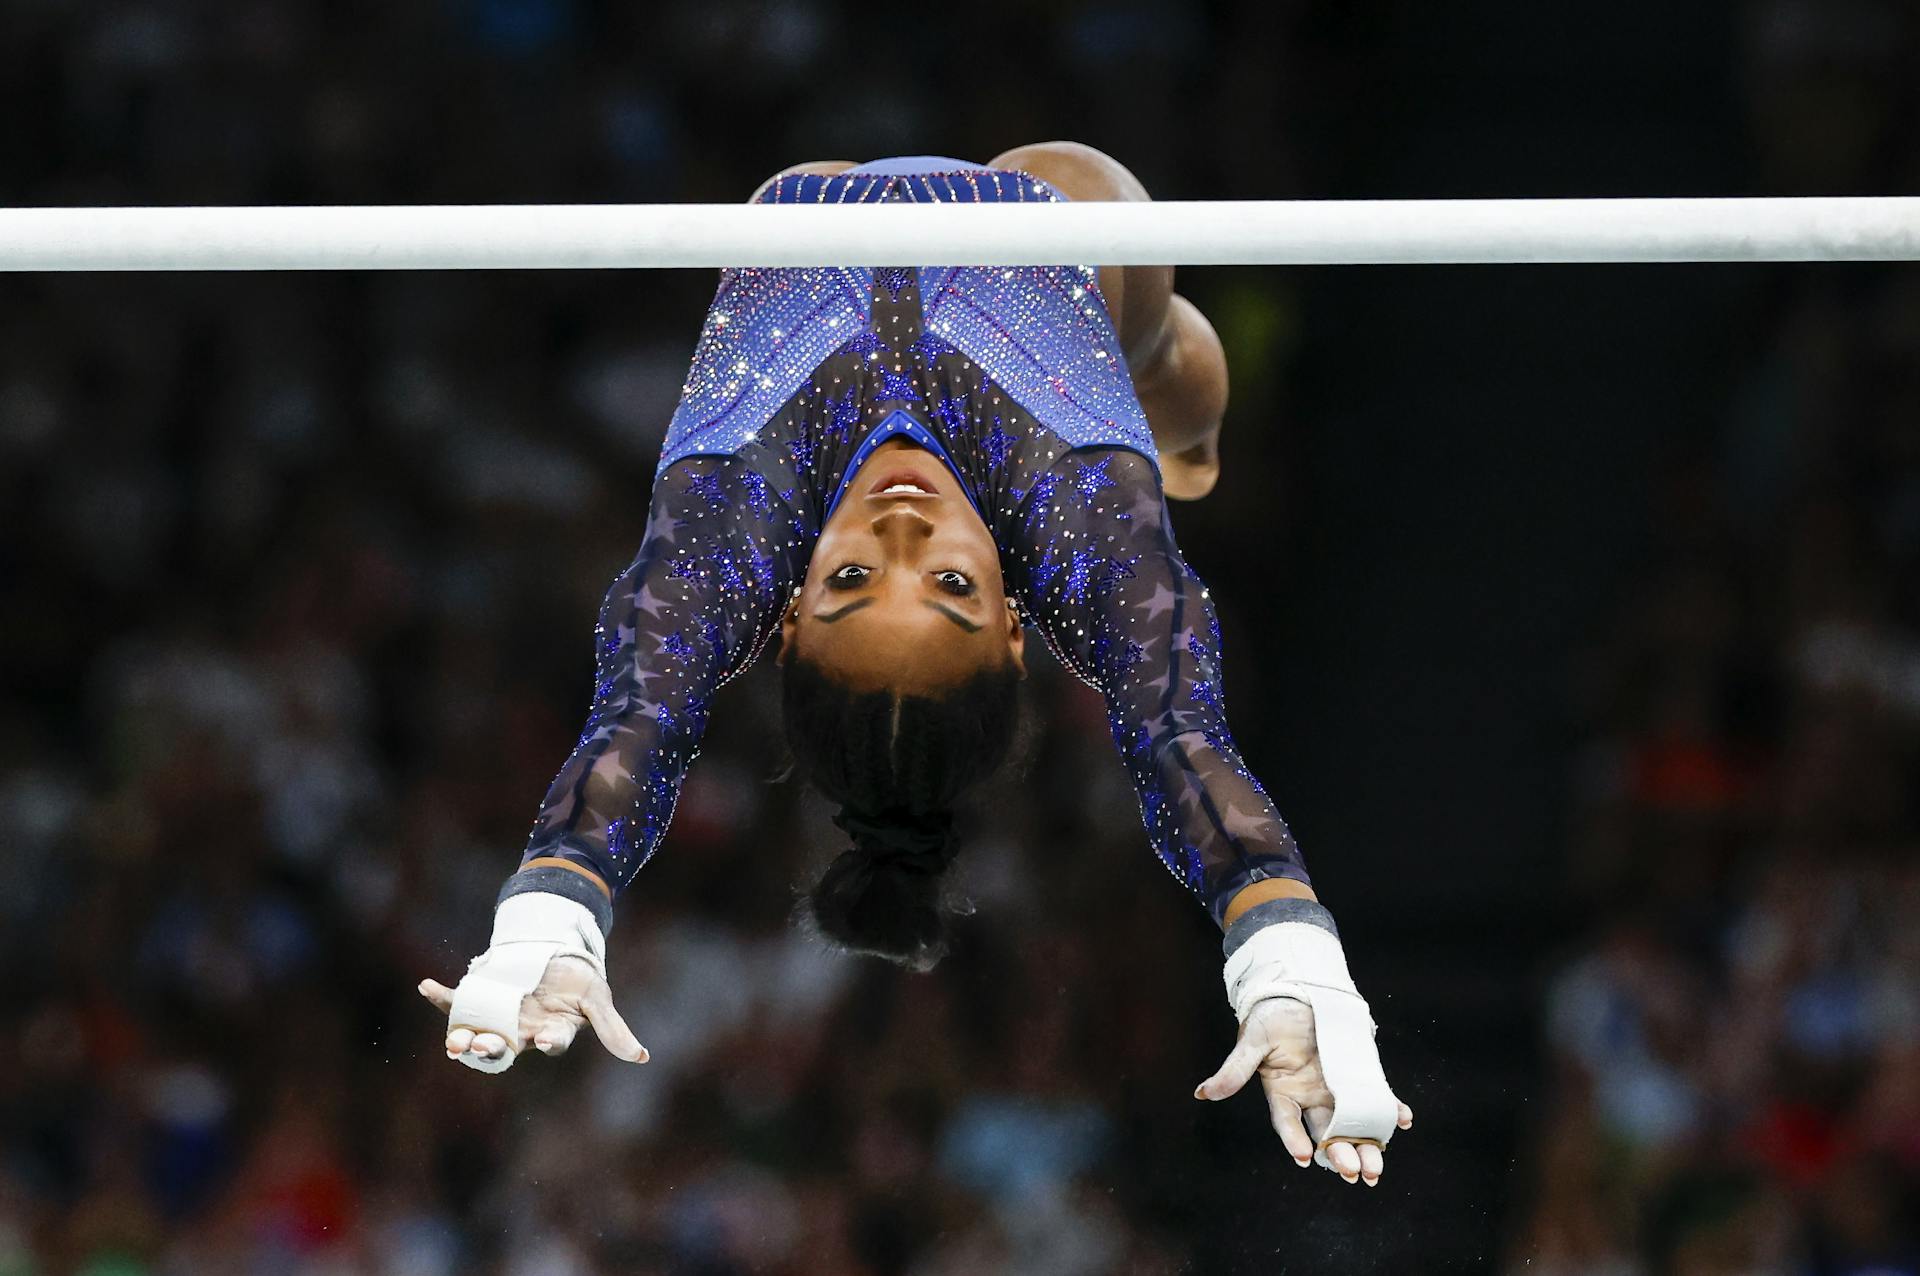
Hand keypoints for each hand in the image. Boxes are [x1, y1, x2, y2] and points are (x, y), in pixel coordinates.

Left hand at [418, 953, 647, 1069]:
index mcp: (551, 1033)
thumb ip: (612, 1028)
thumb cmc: (578, 981)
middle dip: (491, 1048)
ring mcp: (498, 1017)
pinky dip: (441, 997)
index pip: (551, 1042)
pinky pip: (458, 1002)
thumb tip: (643, 1058)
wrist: (553, 955)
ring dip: (463, 1037)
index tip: (544, 1040)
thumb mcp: (598, 999)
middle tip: (480, 1047)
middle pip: (505, 1047)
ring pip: (477, 1033)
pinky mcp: (481, 999)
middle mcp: (521, 1031)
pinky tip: (426, 987)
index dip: (549, 1042)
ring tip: (454, 1041)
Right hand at [1194, 995, 1413, 1184]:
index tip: (1305, 1159)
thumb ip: (1233, 1071)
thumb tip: (1201, 1093)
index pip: (1289, 1123)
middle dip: (1341, 1153)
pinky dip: (1390, 1109)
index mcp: (1284, 1093)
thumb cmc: (1268, 1018)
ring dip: (1367, 1144)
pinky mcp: (1357, 1075)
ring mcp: (1336, 1088)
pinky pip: (1376, 1096)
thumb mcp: (1251, 1042)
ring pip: (1353, 1123)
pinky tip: (1402, 1119)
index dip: (1295, 1141)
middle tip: (1356, 1173)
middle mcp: (1311, 1097)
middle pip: (1327, 1132)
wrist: (1298, 993)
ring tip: (1377, 1167)